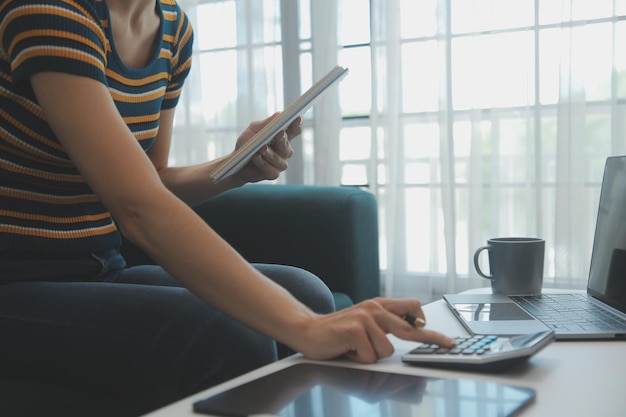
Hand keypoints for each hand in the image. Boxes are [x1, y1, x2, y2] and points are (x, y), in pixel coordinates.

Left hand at [231, 113, 302, 183]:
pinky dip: (262, 163)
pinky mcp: (273, 174)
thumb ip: (267, 123)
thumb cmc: (247, 143)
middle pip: (287, 145)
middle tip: (280, 133)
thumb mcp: (254, 129)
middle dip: (283, 140)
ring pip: (279, 159)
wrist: (236, 162)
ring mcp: (280, 163)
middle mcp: (284, 151)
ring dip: (270, 154)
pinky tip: (256, 157)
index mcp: (283, 137)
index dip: (297, 125)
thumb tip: (280, 114)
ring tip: (261, 148)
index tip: (297, 118)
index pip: (295, 130)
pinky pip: (271, 170)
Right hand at [292, 298, 455, 363]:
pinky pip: (369, 355)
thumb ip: (386, 326)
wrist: (308, 331)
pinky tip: (347, 350)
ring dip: (371, 356)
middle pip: (409, 327)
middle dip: (431, 338)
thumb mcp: (366, 325)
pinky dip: (359, 359)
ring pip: (386, 350)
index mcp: (380, 307)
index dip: (427, 324)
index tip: (443, 337)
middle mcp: (375, 308)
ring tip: (355, 349)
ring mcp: (365, 317)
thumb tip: (415, 331)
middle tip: (448, 344)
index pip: (412, 308)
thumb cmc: (339, 333)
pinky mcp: (354, 328)